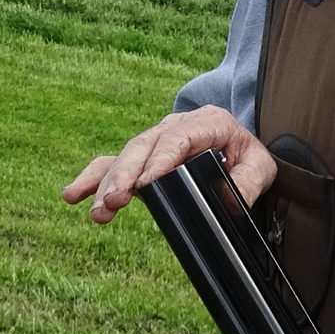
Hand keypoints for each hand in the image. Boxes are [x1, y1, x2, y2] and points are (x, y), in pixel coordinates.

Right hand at [62, 105, 277, 222]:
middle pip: (143, 147)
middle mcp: (174, 128)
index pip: (178, 138)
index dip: (160, 160)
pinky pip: (112, 164)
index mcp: (205, 122)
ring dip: (106, 183)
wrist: (241, 148)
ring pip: (124, 157)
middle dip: (125, 175)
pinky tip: (73, 195)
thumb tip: (228, 200)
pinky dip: (92, 179)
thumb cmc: (249, 155)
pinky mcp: (142, 159)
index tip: (146, 182)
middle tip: (115, 200)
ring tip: (98, 211)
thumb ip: (248, 182)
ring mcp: (155, 142)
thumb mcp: (262, 166)